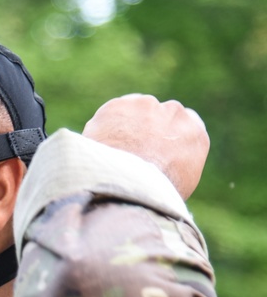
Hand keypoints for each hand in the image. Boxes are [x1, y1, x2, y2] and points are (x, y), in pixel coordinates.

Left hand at [82, 94, 208, 199]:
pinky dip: (103, 127)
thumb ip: (180, 162)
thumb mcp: (182, 182)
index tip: (154, 147)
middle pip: (157, 116)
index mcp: (195, 131)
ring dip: (123, 127)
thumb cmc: (156, 191)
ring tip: (113, 153)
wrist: (130, 183)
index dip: (166, 136)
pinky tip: (101, 146)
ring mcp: (146, 106)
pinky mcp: (119, 105)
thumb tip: (170, 165)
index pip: (184, 124)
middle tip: (129, 152)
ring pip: (131, 113)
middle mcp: (175, 112)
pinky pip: (109, 114)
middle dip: (144, 129)